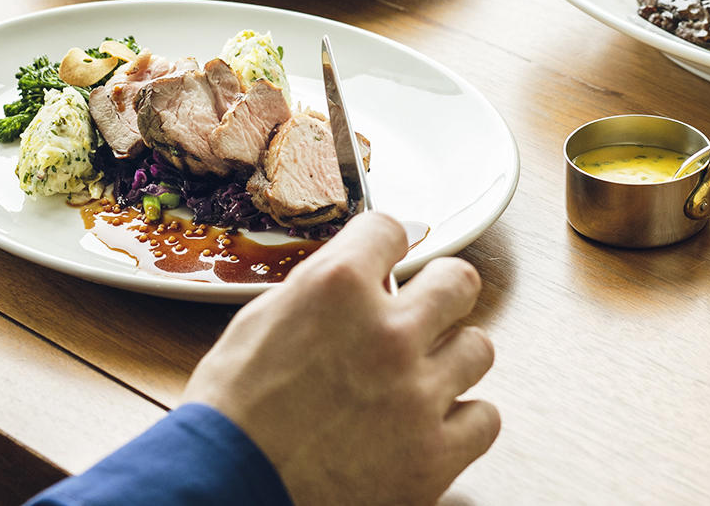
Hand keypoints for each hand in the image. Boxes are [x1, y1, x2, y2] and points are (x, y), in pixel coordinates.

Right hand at [184, 213, 498, 505]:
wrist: (224, 491)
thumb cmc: (229, 418)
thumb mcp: (259, 324)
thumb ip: (317, 293)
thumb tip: (353, 282)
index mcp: (336, 289)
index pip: (389, 230)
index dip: (383, 245)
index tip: (386, 257)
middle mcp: (387, 333)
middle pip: (458, 280)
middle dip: (441, 290)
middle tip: (427, 309)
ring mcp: (416, 395)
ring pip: (478, 348)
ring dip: (451, 358)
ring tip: (424, 375)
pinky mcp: (433, 455)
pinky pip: (484, 419)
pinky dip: (461, 421)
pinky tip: (433, 423)